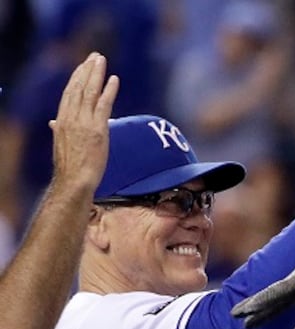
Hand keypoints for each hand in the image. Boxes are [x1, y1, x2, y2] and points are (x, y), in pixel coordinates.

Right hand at [50, 52, 118, 192]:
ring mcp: (84, 122)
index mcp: (61, 120)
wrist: (74, 180)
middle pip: (78, 87)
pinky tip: (114, 79)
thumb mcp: (61, 144)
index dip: (76, 77)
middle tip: (95, 56)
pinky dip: (109, 90)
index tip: (83, 66)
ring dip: (96, 74)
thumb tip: (54, 123)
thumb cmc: (70, 166)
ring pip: (90, 92)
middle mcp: (71, 117)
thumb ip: (60, 130)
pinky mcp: (98, 129)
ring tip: (101, 60)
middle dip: (86, 70)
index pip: (69, 93)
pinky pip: (104, 104)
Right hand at [231, 238, 294, 327]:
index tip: (242, 310)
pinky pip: (288, 303)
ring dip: (263, 310)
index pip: (276, 292)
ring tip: (246, 321)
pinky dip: (276, 310)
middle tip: (235, 315)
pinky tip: (266, 317)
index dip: (258, 302)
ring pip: (279, 300)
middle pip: (272, 295)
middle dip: (254, 306)